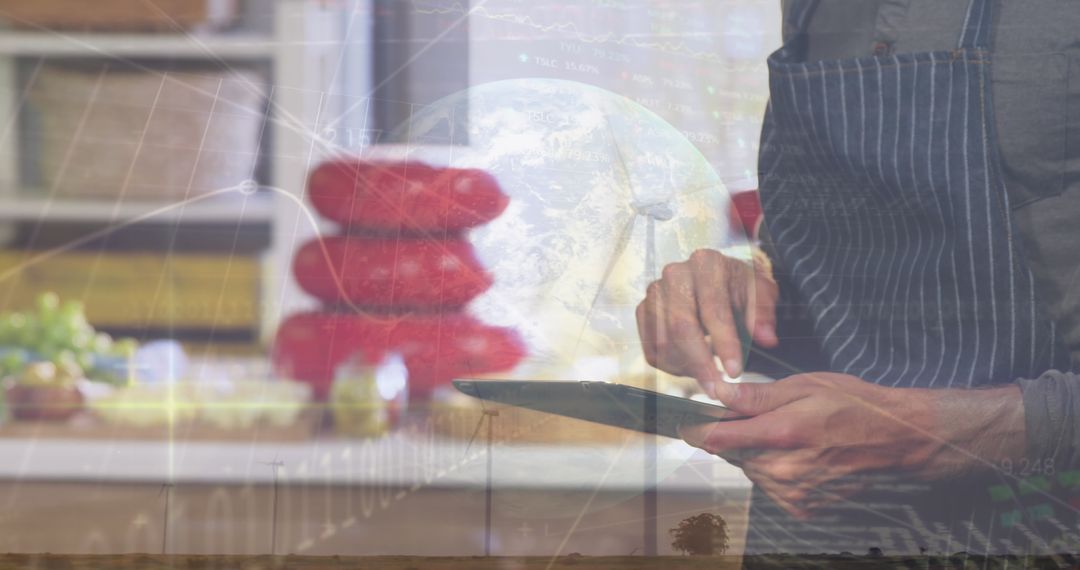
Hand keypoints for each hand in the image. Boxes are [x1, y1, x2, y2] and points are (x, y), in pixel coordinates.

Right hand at [636, 248, 778, 395]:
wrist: (714, 281)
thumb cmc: (739, 290)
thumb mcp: (761, 295)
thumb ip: (764, 315)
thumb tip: (767, 338)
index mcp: (707, 263)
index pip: (713, 309)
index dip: (725, 343)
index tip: (735, 372)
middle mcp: (674, 273)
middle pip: (681, 327)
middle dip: (700, 364)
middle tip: (717, 389)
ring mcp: (654, 292)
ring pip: (664, 343)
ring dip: (688, 368)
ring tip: (710, 375)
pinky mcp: (642, 312)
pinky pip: (653, 351)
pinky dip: (673, 367)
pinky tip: (693, 366)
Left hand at [679, 373, 1026, 518]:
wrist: (896, 440)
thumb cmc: (853, 404)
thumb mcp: (805, 385)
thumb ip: (757, 395)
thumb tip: (716, 391)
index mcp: (782, 433)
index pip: (718, 437)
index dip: (699, 427)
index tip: (689, 421)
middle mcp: (784, 469)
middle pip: (733, 454)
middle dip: (741, 436)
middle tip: (771, 419)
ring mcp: (793, 493)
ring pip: (751, 470)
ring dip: (759, 454)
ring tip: (792, 437)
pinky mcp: (802, 507)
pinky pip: (771, 488)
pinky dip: (777, 473)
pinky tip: (801, 458)